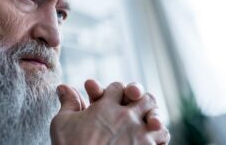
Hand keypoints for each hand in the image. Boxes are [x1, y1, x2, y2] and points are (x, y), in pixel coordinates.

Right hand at [50, 81, 169, 144]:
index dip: (114, 89)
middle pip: (145, 98)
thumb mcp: (62, 122)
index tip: (108, 98)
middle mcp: (126, 117)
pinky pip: (163, 140)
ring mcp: (139, 135)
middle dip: (140, 99)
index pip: (117, 87)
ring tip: (147, 125)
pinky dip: (158, 139)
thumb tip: (63, 86)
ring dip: (152, 119)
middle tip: (134, 106)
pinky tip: (150, 141)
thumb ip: (68, 102)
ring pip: (157, 118)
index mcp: (105, 107)